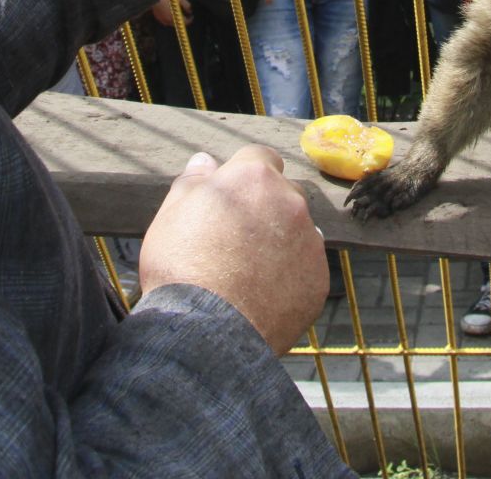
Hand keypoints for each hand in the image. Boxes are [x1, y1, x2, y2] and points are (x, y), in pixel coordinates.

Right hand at [140, 147, 327, 351]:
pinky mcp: (319, 278)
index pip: (259, 157)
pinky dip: (290, 274)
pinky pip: (306, 267)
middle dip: (265, 206)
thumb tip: (205, 160)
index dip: (243, 175)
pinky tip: (263, 294)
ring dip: (280, 239)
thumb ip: (192, 182)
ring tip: (249, 270)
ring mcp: (310, 240)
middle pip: (283, 192)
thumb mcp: (171, 216)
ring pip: (299, 229)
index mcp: (253, 177)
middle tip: (235, 237)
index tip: (230, 197)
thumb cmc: (180, 268)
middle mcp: (290, 201)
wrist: (206, 332)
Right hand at [148, 0, 192, 25]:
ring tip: (176, 13)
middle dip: (182, 20)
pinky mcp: (159, 19)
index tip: (191, 16)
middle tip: (184, 15)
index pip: (186, 22)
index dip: (190, 20)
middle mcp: (170, 21)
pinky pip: (166, 21)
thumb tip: (190, 11)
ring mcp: (163, 20)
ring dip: (176, 20)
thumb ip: (186, 5)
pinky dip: (169, 19)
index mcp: (176, 16)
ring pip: (172, 23)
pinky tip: (169, 13)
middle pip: (179, 24)